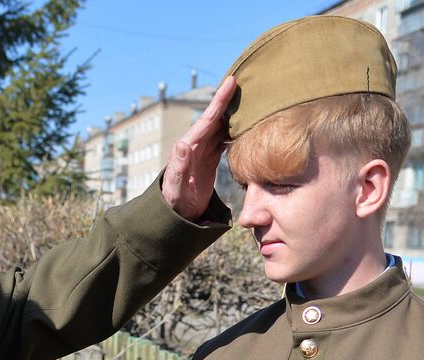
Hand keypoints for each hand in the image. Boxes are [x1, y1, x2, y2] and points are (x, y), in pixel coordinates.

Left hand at [161, 76, 236, 220]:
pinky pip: (222, 139)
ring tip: (247, 98)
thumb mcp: (176, 186)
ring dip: (232, 112)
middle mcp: (194, 144)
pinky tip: (244, 124)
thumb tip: (182, 144)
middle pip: (214, 117)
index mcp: (188, 146)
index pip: (207, 119)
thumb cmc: (175, 202)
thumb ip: (178, 166)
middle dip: (227, 99)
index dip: (219, 100)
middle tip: (242, 80)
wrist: (177, 214)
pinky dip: (233, 129)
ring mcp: (201, 150)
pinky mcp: (208, 158)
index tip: (230, 81)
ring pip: (219, 126)